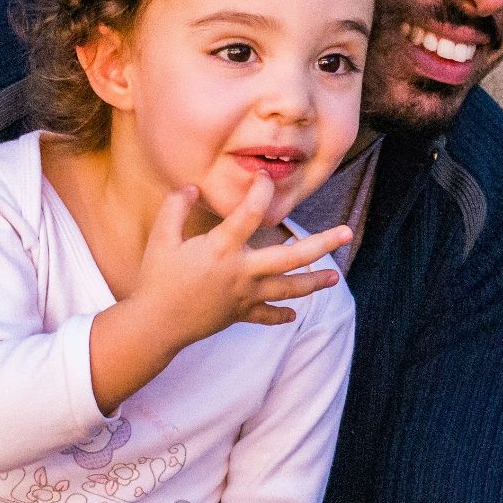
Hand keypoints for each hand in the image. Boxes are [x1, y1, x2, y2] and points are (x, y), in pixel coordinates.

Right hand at [90, 175, 349, 410]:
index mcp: (222, 249)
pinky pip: (266, 316)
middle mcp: (241, 272)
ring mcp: (244, 296)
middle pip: (291, 257)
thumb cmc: (157, 279)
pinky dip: (281, 315)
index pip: (250, 214)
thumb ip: (175, 208)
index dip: (261, 192)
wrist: (155, 325)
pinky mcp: (239, 314)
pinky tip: (294, 314)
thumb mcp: (161, 238)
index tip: (265, 177)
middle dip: (322, 243)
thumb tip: (190, 187)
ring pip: (288, 288)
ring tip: (335, 277)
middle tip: (346, 232)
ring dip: (314, 282)